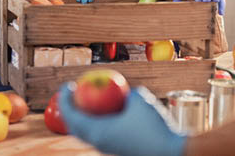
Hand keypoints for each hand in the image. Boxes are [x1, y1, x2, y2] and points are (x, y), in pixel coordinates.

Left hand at [58, 85, 185, 155]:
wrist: (168, 152)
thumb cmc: (152, 126)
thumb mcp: (140, 100)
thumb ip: (127, 92)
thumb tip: (121, 87)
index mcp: (97, 132)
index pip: (72, 116)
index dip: (65, 99)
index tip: (68, 85)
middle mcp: (98, 142)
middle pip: (75, 127)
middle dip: (71, 110)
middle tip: (74, 94)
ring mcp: (106, 147)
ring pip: (87, 133)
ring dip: (84, 118)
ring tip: (90, 103)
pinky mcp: (116, 149)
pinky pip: (100, 134)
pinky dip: (99, 123)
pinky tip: (111, 113)